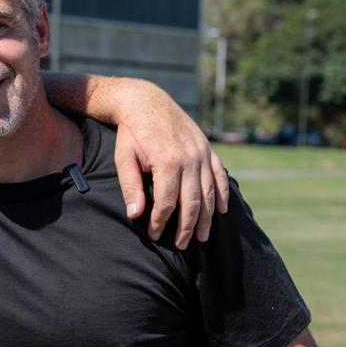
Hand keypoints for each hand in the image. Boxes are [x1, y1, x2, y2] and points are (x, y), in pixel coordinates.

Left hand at [112, 93, 228, 248]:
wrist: (145, 101)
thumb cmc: (131, 132)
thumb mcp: (123, 157)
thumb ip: (130, 186)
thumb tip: (135, 215)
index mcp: (167, 161)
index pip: (167, 202)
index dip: (161, 221)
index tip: (153, 234)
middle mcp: (189, 158)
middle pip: (192, 201)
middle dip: (186, 227)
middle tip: (180, 245)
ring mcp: (202, 152)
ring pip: (209, 192)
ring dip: (206, 217)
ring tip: (201, 237)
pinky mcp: (207, 148)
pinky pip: (219, 174)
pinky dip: (222, 194)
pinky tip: (220, 211)